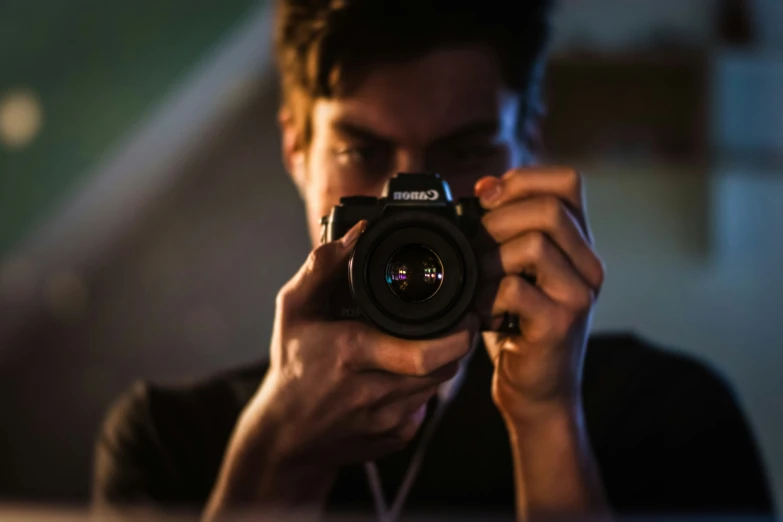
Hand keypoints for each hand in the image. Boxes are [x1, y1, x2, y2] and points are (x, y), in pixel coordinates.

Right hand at [205, 221, 476, 514]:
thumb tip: (356, 232)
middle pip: (442, 368)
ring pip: (438, 385)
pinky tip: (405, 373)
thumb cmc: (292, 364)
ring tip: (426, 341)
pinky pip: (426, 406)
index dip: (457, 335)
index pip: (425, 353)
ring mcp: (386, 422)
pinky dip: (424, 387)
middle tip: (457, 322)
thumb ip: (322, 266)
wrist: (284, 434)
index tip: (466, 314)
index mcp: (352, 355)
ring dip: (440, 363)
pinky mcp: (395, 439)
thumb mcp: (295, 309)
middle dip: (457, 343)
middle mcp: (372, 394)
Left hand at [474, 168, 604, 424]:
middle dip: (498, 219)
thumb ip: (507, 230)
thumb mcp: (515, 271)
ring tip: (477, 281)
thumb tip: (485, 186)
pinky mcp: (559, 325)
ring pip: (536, 244)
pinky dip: (485, 295)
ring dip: (490, 257)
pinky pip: (515, 289)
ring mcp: (579, 296)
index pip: (567, 182)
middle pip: (550, 208)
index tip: (486, 198)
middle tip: (474, 245)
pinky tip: (480, 311)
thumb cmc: (519, 328)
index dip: (522, 180)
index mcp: (578, 245)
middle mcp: (589, 266)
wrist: (537, 392)